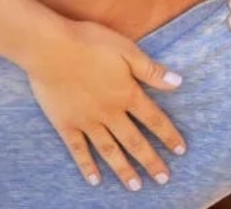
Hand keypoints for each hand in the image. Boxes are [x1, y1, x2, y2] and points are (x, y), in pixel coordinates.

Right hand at [27, 20, 184, 190]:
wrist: (50, 48)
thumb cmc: (91, 43)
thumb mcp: (129, 51)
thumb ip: (152, 71)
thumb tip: (179, 82)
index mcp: (128, 94)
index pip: (154, 120)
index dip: (168, 135)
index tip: (180, 151)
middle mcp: (110, 113)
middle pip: (135, 141)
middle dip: (150, 161)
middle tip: (163, 179)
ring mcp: (86, 121)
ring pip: (109, 150)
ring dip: (123, 169)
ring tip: (135, 186)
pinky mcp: (65, 124)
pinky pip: (78, 150)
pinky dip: (87, 165)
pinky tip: (95, 180)